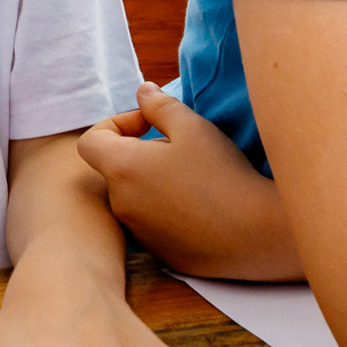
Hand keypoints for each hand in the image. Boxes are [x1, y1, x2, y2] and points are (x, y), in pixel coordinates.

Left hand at [78, 83, 300, 279]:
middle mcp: (121, 204)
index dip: (114, 125)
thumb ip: (160, 106)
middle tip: (181, 148)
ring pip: (135, 196)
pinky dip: (167, 209)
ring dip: (153, 181)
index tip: (147, 125)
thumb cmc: (222, 174)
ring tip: (195, 177)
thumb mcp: (192, 127)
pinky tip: (202, 206)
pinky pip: (153, 223)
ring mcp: (139, 233)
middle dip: (140, 152)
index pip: (90, 142)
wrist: (256, 235)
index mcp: (122, 169)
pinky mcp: (160, 253)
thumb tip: (142, 92)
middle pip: (116, 169)